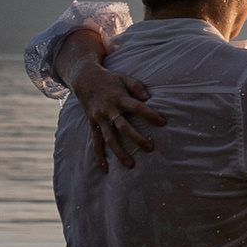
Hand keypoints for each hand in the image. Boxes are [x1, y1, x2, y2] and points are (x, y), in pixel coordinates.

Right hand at [62, 29, 165, 169]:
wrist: (83, 79)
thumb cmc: (109, 79)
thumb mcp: (123, 77)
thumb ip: (136, 86)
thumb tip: (147, 98)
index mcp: (118, 98)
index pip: (137, 107)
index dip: (150, 115)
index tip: (163, 122)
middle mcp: (108, 110)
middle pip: (123, 127)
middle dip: (137, 139)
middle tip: (150, 148)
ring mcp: (99, 119)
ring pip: (109, 138)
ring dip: (119, 153)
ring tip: (131, 165)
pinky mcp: (93, 124)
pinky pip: (95, 142)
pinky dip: (99, 156)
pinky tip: (105, 169)